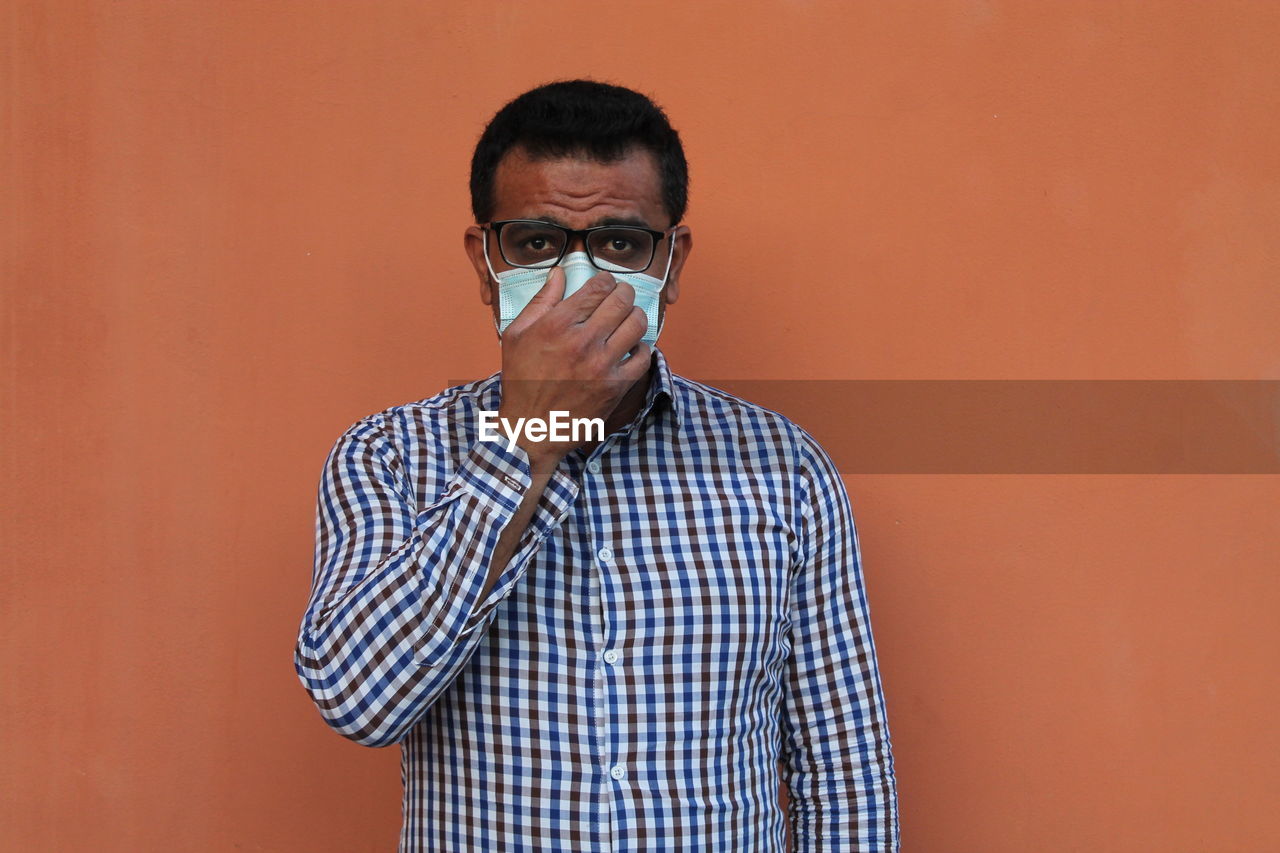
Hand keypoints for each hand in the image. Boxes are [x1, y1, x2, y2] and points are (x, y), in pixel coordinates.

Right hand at [497, 265, 651, 467]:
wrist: (531, 428)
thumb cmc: (521, 381)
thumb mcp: (516, 336)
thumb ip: (541, 302)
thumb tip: (558, 274)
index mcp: (556, 325)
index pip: (597, 288)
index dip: (606, 279)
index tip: (605, 283)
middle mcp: (582, 341)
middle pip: (621, 301)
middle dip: (625, 292)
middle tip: (622, 295)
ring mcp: (602, 365)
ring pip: (637, 325)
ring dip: (636, 316)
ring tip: (629, 318)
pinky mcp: (615, 387)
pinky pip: (643, 358)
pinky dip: (642, 348)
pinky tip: (632, 347)